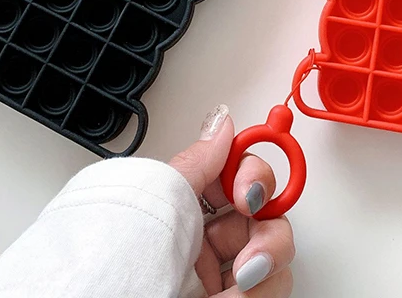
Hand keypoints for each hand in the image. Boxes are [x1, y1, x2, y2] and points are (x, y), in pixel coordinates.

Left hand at [169, 105, 294, 296]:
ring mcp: (220, 278)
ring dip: (265, 269)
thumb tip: (222, 122)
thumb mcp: (165, 198)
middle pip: (268, 219)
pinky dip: (256, 296)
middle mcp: (205, 241)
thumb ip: (201, 161)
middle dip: (269, 233)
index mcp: (187, 207)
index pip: (240, 177)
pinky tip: (230, 297)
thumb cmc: (125, 258)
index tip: (248, 192)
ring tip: (238, 283)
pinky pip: (269, 292)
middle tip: (249, 253)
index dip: (255, 178)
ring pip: (276, 259)